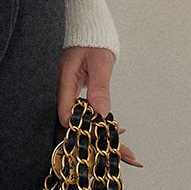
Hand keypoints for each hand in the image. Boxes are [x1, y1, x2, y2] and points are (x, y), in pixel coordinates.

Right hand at [57, 45, 140, 167]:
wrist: (85, 32)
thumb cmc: (91, 42)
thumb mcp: (99, 62)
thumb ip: (99, 88)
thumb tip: (101, 114)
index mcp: (63, 85)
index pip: (67, 117)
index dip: (84, 135)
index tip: (104, 146)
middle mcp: (61, 96)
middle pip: (73, 129)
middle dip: (97, 146)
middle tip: (127, 157)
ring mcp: (66, 100)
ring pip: (80, 128)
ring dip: (102, 141)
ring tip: (129, 155)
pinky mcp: (73, 101)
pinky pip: (83, 120)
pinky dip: (99, 129)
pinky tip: (118, 138)